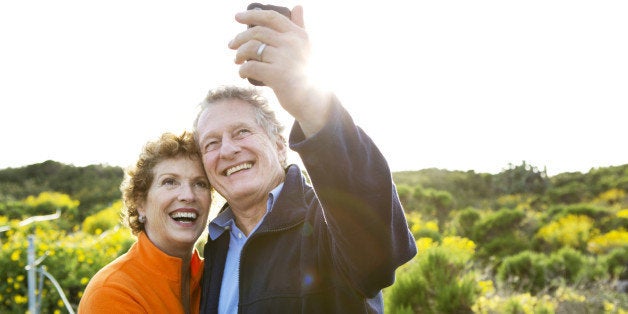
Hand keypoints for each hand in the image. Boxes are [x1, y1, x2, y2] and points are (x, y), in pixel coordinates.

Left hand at [229, 6, 330, 136]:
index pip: (272, 18)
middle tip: (232, 45)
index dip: (252, 15)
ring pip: (252, 48)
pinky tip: (242, 74)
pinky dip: (242, 70)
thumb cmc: (307, 72)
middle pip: (258, 32)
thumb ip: (300, 26)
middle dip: (240, 38)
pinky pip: (251, 66)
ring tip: (237, 61)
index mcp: (298, 35)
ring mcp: (285, 58)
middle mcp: (292, 43)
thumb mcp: (306, 47)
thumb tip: (298, 6)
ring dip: (240, 54)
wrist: (313, 99)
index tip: (237, 17)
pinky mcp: (277, 75)